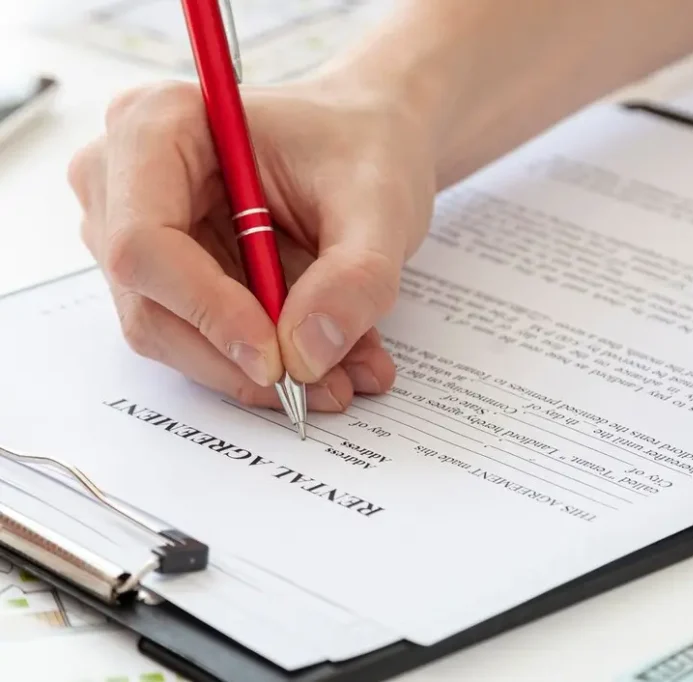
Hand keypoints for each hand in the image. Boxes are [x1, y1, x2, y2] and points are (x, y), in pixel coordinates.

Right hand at [68, 77, 436, 410]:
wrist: (369, 145)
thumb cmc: (363, 147)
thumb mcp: (380, 206)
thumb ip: (354, 278)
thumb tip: (307, 357)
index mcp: (158, 125)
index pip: (143, 242)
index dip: (206, 310)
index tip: (278, 357)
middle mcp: (124, 178)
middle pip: (149, 302)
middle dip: (239, 356)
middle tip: (328, 385)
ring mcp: (134, 230)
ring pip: (173, 334)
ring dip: (258, 369)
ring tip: (347, 373)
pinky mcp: (162, 275)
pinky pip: (198, 340)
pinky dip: (264, 359)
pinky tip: (330, 359)